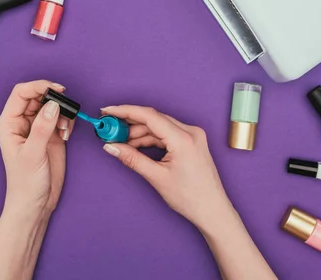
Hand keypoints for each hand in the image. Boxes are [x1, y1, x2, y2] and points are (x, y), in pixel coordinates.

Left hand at [0, 80, 74, 214]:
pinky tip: (67, 134)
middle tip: (66, 108)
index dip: (38, 87)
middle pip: (38, 96)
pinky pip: (61, 118)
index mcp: (9, 123)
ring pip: (51, 106)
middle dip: (53, 99)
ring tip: (65, 128)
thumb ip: (43, 127)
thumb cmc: (25, 183)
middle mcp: (22, 123)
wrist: (36, 203)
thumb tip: (53, 105)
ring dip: (62, 112)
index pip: (21, 93)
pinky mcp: (51, 135)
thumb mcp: (33, 154)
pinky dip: (67, 121)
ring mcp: (37, 128)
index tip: (56, 90)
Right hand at [100, 105, 232, 230]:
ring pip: (159, 126)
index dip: (125, 111)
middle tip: (110, 130)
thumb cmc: (191, 197)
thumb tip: (111, 146)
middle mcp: (190, 131)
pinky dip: (150, 139)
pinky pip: (167, 134)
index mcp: (183, 139)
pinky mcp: (191, 141)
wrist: (212, 210)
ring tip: (121, 143)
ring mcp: (192, 135)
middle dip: (129, 124)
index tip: (107, 111)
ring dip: (139, 133)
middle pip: (153, 119)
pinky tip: (136, 147)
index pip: (149, 116)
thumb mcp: (157, 177)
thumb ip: (132, 159)